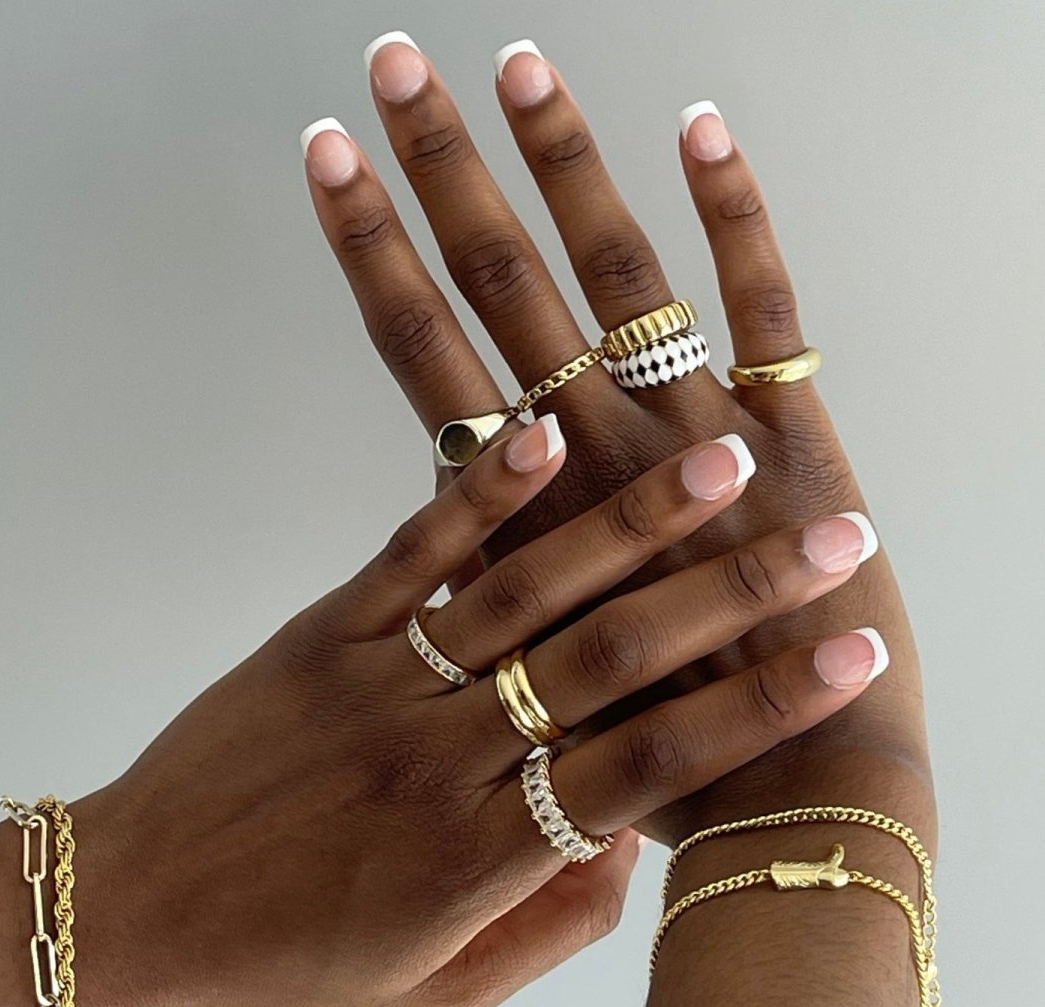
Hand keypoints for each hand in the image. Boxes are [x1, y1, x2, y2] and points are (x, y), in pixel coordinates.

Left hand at [84, 418, 879, 1006]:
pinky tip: (546, 437)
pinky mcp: (323, 632)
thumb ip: (549, 926)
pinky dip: (481, 492)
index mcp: (482, 856)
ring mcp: (381, 682)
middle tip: (829, 541)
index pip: (650, 767)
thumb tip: (626, 838)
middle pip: (611, 662)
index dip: (759, 713)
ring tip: (719, 465)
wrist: (130, 912)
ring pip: (526, 592)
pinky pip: (414, 554)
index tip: (846, 658)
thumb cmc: (285, 963)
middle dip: (734, 599)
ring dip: (629, 524)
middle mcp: (442, 758)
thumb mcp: (434, 994)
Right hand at [302, 39, 932, 844]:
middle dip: (444, 174)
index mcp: (507, 522)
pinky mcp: (788, 453)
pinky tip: (699, 130)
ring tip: (523, 67)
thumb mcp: (511, 733)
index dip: (371, 252)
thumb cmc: (646, 775)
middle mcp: (582, 473)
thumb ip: (457, 629)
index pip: (418, 355)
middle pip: (498, 295)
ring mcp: (684, 452)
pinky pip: (764, 318)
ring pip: (615, 289)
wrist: (782, 818)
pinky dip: (738, 226)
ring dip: (570, 171)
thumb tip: (421, 593)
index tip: (331, 163)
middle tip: (400, 64)